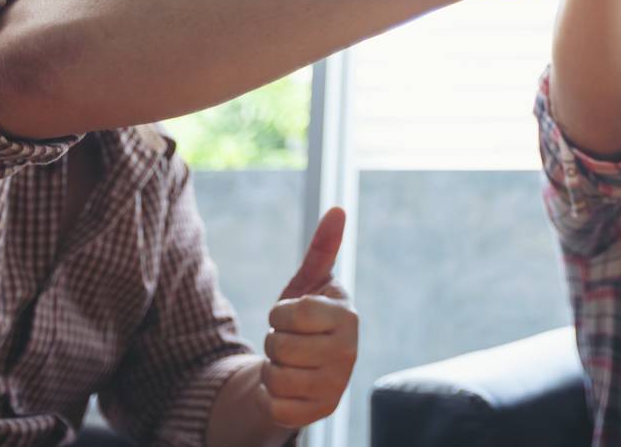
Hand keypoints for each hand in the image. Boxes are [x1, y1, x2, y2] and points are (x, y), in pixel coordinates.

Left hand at [260, 208, 357, 428]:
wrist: (299, 370)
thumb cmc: (303, 321)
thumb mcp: (307, 285)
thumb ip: (322, 249)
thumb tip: (337, 208)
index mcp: (347, 317)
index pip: (294, 313)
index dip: (279, 314)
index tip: (287, 316)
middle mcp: (349, 352)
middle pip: (279, 346)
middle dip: (272, 343)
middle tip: (287, 343)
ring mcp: (337, 385)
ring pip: (275, 376)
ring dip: (270, 370)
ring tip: (287, 365)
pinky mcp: (321, 413)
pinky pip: (276, 405)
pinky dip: (272, 397)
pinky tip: (288, 389)